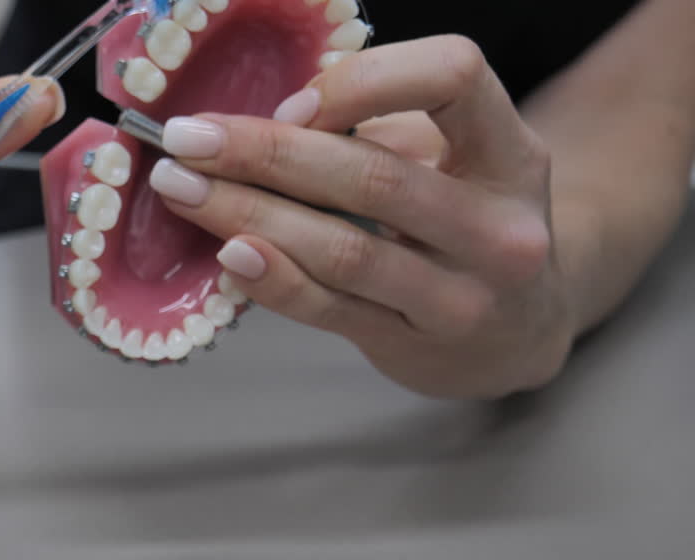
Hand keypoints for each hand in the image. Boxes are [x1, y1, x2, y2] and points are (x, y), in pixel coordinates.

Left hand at [150, 35, 575, 398]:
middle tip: (186, 140)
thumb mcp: (448, 162)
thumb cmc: (460, 224)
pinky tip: (226, 253)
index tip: (290, 102)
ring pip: (344, 250)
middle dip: (266, 152)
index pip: (454, 77)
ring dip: (248, 215)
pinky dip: (272, 279)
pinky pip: (330, 309)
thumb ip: (376, 134)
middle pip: (375, 177)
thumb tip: (256, 123)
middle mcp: (500, 226)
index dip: (362, 81)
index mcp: (510, 153)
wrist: (515, 330)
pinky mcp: (417, 345)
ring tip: (182, 191)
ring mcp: (464, 296)